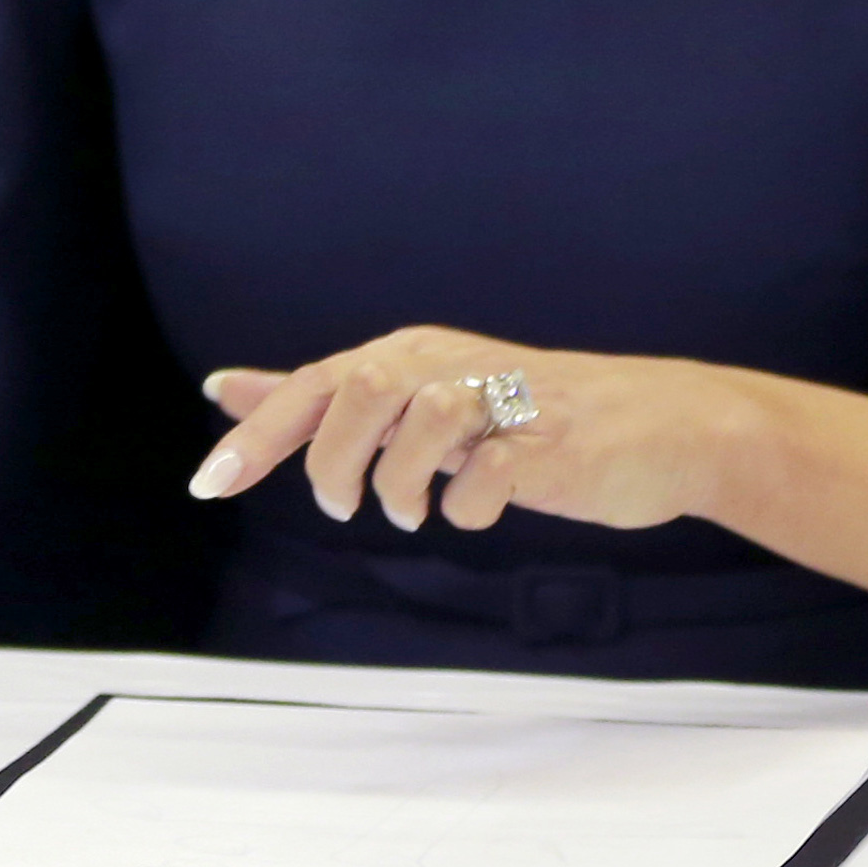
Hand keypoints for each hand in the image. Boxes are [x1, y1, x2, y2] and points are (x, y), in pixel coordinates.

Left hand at [189, 327, 746, 540]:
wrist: (659, 425)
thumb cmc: (526, 419)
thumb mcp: (416, 402)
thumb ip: (323, 399)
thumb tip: (227, 388)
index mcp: (411, 354)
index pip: (315, 385)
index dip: (258, 435)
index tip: (207, 486)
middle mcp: (450, 364)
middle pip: (359, 389)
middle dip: (334, 460)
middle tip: (345, 505)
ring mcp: (505, 401)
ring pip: (420, 422)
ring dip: (400, 483)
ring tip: (413, 512)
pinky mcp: (552, 444)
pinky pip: (489, 474)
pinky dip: (468, 504)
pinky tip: (477, 509)